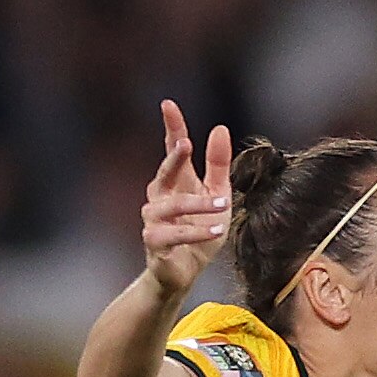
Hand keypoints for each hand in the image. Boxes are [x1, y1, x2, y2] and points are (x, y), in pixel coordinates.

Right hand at [143, 99, 233, 298]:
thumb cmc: (200, 231)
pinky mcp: (155, 243)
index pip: (172, 149)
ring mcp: (154, 220)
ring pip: (171, 206)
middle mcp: (159, 197)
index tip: (168, 104)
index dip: (171, 127)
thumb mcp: (218, 194)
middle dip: (173, 159)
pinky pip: (173, 234)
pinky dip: (196, 231)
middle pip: (164, 172)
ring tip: (222, 204)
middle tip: (185, 144)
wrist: (184, 272)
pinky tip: (215, 229)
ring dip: (198, 205)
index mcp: (175, 182)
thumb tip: (220, 128)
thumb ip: (217, 164)